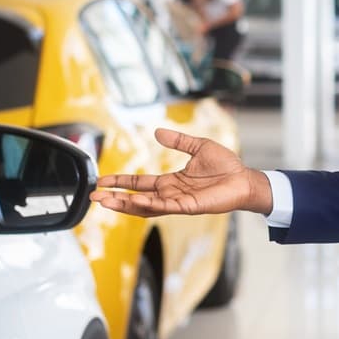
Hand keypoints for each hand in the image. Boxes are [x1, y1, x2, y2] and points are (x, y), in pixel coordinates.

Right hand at [90, 128, 272, 217]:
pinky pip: (165, 207)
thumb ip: (178, 141)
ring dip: (125, 204)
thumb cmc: (226, 165)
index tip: (103, 180)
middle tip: (94, 196)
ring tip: (105, 201)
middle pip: (136, 198)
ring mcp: (179, 202)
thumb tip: (157, 132)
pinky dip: (149, 204)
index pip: (139, 184)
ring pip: (146, 207)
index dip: (121, 182)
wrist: (245, 178)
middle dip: (115, 198)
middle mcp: (171, 193)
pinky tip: (134, 201)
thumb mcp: (198, 146)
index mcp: (171, 181)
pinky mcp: (189, 207)